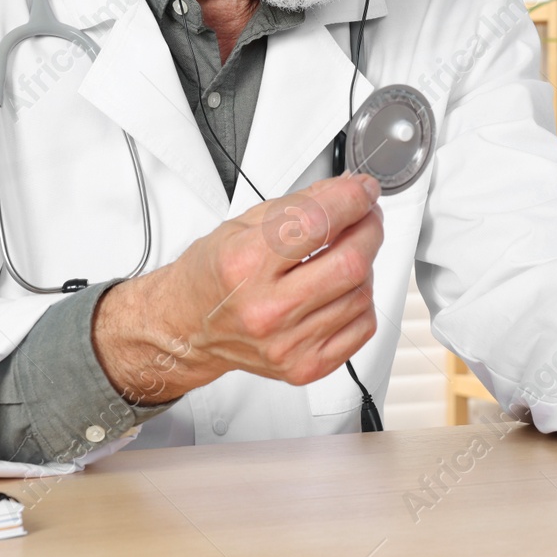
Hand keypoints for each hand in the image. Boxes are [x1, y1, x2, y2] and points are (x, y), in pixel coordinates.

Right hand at [92, 172, 383, 403]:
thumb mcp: (244, 224)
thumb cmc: (212, 275)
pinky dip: (362, 300)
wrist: (188, 326)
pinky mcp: (304, 366)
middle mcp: (266, 309)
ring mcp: (287, 344)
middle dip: (369, 229)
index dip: (354, 199)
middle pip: (350, 263)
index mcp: (245, 264)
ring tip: (344, 253)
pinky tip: (342, 289)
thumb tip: (352, 191)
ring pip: (361, 293)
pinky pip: (362, 327)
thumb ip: (302, 204)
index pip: (319, 222)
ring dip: (365, 264)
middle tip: (365, 218)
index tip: (364, 190)